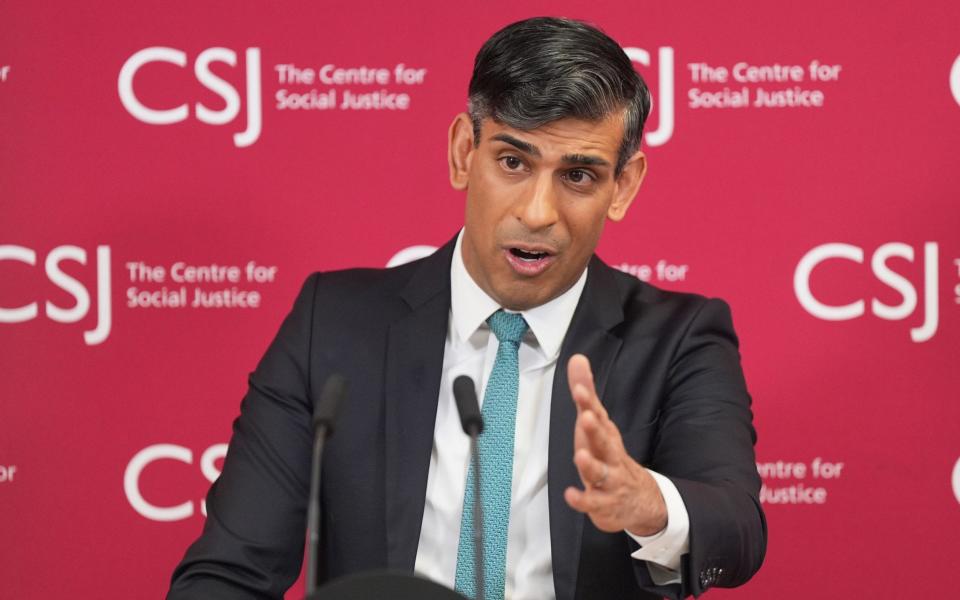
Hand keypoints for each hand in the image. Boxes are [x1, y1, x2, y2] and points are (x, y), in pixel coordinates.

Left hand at [562, 354, 667, 535]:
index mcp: (606, 435)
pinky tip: (571, 495)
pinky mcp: (603, 503)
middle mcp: (609, 455)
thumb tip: (577, 359)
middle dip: (595, 429)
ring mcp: (609, 480)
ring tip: (581, 456)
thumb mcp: (596, 423)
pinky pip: (593, 502)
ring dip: (591, 464)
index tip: (580, 389)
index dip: (588, 402)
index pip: (598, 415)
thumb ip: (586, 394)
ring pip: (601, 472)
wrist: (640, 501)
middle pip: (604, 441)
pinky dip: (582, 500)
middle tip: (586, 416)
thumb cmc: (610, 456)